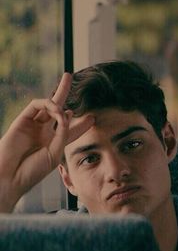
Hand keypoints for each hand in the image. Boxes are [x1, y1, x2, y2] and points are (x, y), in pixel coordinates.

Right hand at [0, 73, 93, 211]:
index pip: (70, 130)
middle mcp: (44, 132)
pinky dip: (49, 105)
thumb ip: (63, 133)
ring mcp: (33, 125)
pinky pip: (37, 105)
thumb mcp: (55, 153)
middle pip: (57, 109)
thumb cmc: (33, 169)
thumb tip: (68, 113)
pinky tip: (56, 111)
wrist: (11, 176)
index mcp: (53, 144)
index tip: (92, 118)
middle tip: (69, 75)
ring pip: (47, 103)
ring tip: (64, 113)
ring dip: (59, 101)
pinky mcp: (23, 119)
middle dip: (63, 92)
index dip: (81, 124)